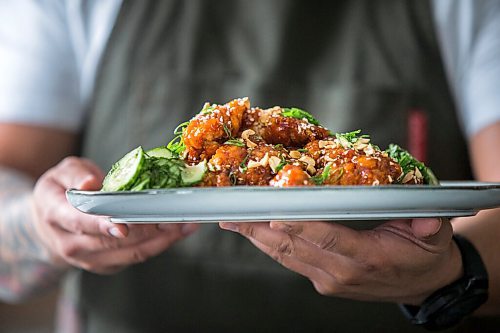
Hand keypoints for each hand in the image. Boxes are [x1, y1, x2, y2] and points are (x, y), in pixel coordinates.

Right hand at [32, 157, 197, 273]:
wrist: (51, 224)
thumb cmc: (61, 192)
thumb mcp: (62, 173)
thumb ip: (75, 174)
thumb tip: (90, 183)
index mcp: (57, 215)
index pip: (80, 223)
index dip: (103, 225)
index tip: (124, 226)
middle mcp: (72, 243)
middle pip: (114, 241)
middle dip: (147, 229)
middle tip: (174, 216)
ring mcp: (90, 258)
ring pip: (130, 253)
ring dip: (161, 240)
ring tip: (185, 224)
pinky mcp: (107, 265)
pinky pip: (136, 257)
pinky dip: (159, 245)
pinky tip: (178, 232)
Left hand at [220, 219, 462, 304]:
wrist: (423, 285)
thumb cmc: (424, 256)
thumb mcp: (435, 237)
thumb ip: (430, 226)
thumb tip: (428, 219)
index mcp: (367, 259)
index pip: (328, 239)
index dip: (300, 227)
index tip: (274, 213)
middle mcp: (342, 272)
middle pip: (295, 247)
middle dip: (261, 229)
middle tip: (234, 214)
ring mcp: (329, 280)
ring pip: (286, 256)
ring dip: (257, 238)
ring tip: (232, 222)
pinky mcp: (323, 281)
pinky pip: (291, 261)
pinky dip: (270, 246)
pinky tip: (254, 233)